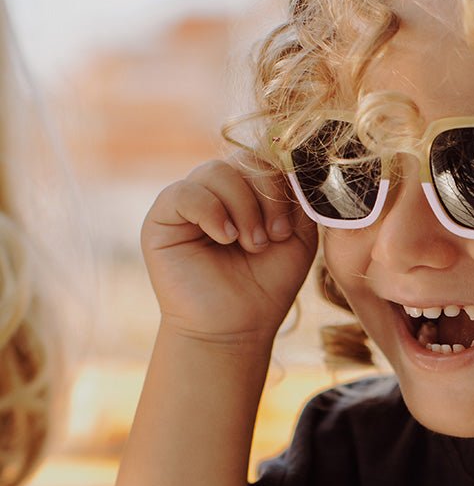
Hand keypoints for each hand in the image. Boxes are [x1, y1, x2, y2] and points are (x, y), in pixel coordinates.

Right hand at [141, 156, 317, 343]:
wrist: (236, 327)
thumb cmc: (267, 284)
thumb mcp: (297, 236)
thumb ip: (298, 198)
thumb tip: (297, 164)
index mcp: (246, 192)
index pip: (263, 159)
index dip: (280, 186)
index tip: (287, 229)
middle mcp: (215, 191)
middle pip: (242, 159)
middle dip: (265, 197)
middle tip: (271, 237)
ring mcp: (187, 202)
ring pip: (216, 171)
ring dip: (242, 208)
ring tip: (250, 244)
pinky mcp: (162, 219)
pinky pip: (184, 192)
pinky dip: (211, 211)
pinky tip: (224, 238)